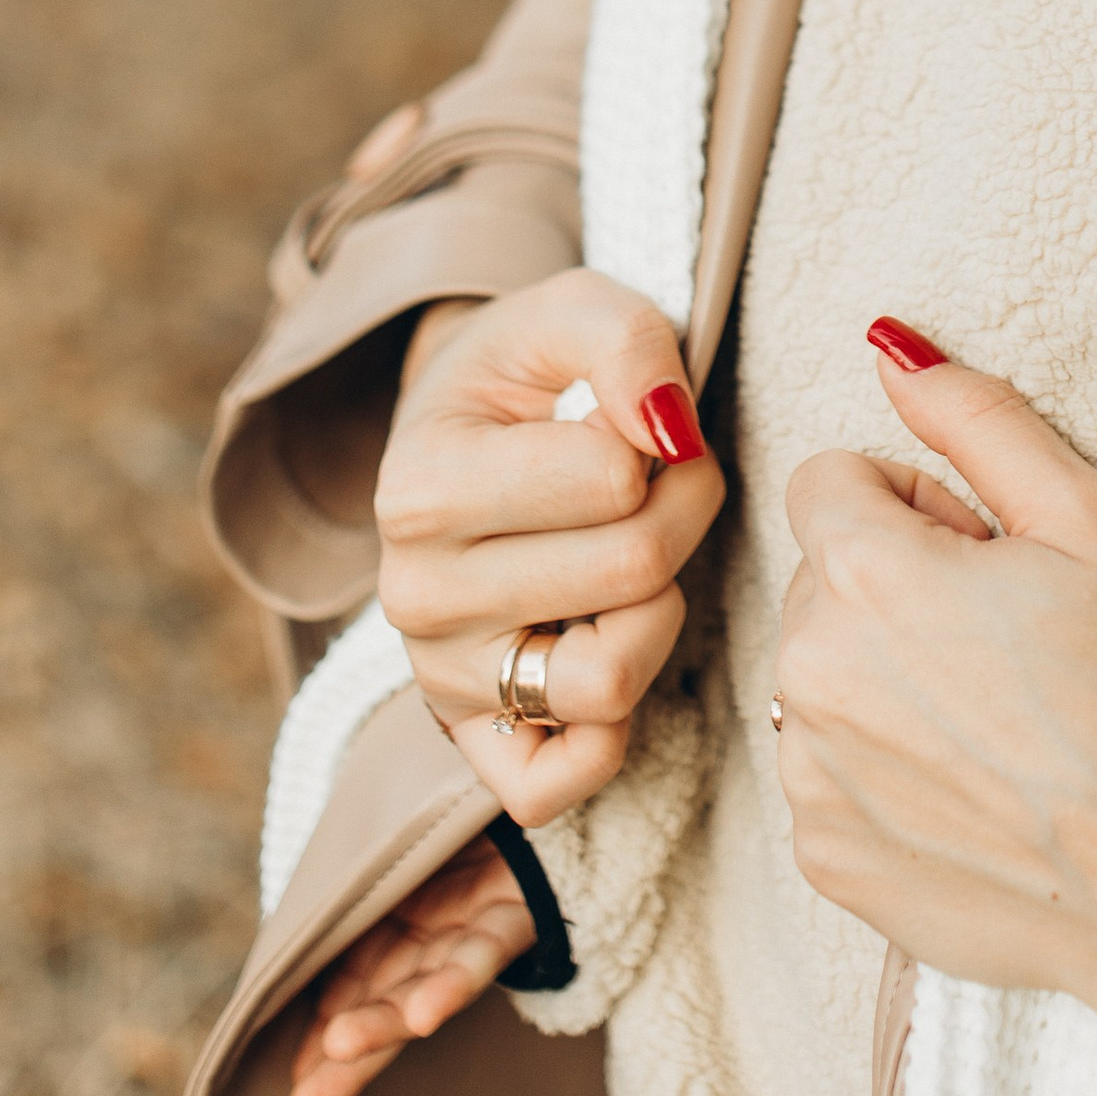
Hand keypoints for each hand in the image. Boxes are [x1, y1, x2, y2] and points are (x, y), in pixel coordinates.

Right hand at [287, 841, 534, 1095]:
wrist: (539, 792)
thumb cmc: (466, 828)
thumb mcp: (394, 858)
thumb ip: (353, 900)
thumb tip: (296, 947)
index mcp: (403, 930)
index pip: (354, 990)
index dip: (326, 1038)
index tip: (297, 1088)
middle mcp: (438, 943)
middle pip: (388, 1004)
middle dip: (350, 1058)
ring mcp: (475, 932)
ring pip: (425, 986)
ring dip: (385, 1023)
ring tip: (339, 1047)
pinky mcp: (517, 916)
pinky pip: (484, 954)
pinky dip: (452, 986)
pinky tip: (422, 1015)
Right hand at [376, 269, 725, 824]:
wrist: (466, 438)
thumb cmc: (527, 378)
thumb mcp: (568, 312)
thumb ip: (625, 340)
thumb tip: (669, 427)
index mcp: (419, 484)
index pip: (613, 479)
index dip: (672, 445)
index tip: (654, 429)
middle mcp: (413, 594)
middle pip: (630, 574)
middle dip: (683, 516)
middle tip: (668, 486)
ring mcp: (440, 680)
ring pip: (609, 681)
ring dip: (660, 612)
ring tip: (634, 562)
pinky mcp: (473, 746)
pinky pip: (562, 784)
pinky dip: (613, 730)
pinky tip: (607, 645)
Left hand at [776, 338, 1096, 1095]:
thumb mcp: (1089, 518)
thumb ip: (973, 416)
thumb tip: (888, 347)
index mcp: (864, 575)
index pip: (830, 482)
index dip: (918, 504)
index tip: (990, 554)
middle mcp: (809, 676)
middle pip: (821, 580)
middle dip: (897, 588)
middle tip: (1011, 640)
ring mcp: (812, 779)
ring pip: (823, 678)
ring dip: (885, 680)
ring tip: (1002, 721)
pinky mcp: (828, 860)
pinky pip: (830, 775)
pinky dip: (886, 772)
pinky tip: (981, 791)